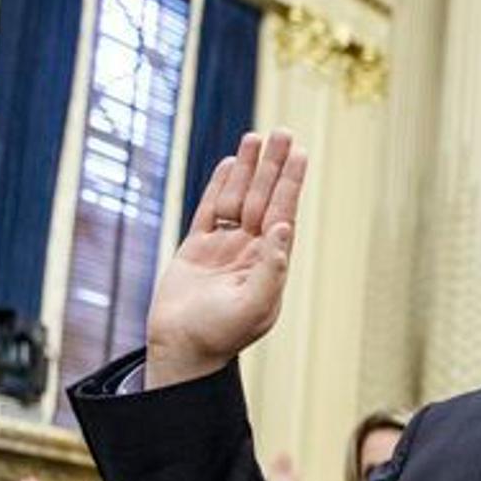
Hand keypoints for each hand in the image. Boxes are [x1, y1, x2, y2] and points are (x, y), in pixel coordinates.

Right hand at [146, 130, 307, 389]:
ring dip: (247, 169)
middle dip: (272, 167)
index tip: (298, 154)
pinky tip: (230, 164)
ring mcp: (223, 247)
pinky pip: (211, 210)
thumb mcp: (254, 307)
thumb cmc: (221, 334)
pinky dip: (219, 186)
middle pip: (264, 199)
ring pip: (238, 199)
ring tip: (256, 137)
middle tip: (282, 132)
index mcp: (270, 264)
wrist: (181, 348)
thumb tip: (284, 228)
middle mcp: (250, 251)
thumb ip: (271, 269)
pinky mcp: (196, 248)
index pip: (284, 214)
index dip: (290, 184)